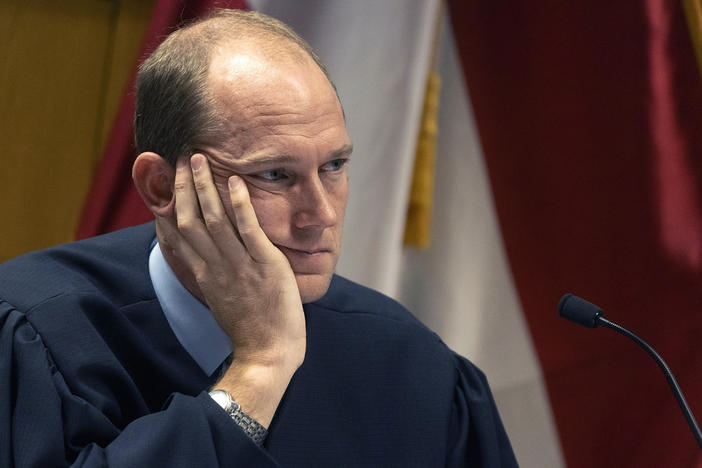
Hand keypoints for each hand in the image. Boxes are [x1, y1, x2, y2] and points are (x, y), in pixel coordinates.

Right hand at [156, 154, 304, 425]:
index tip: (164, 183)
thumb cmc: (249, 330)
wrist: (267, 354)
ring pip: (215, 219)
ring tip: (199, 159)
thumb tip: (205, 259)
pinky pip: (249, 229)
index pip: (179, 235)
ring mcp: (240, 264)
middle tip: (181, 158)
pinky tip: (235, 181)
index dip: (170, 206)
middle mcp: (216, 266)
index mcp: (205, 275)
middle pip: (191, 219)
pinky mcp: (265, 264)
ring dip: (206, 187)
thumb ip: (212, 276)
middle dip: (185, 187)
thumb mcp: (220, 300)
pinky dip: (239, 204)